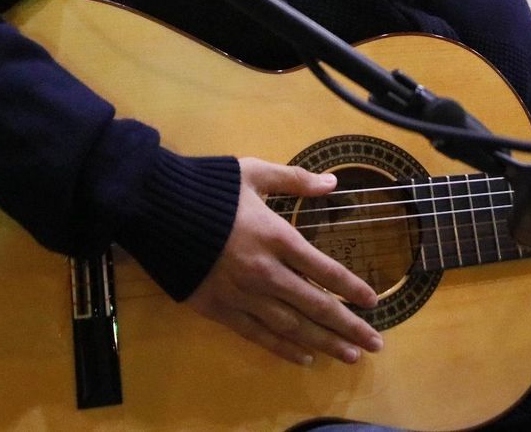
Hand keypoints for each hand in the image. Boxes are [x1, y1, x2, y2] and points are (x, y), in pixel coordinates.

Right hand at [186, 157, 383, 366]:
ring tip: (349, 356)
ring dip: (323, 343)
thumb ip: (296, 180)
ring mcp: (242, 294)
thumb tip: (333, 182)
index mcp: (277, 237)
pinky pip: (257, 334)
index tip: (373, 303)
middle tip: (374, 344)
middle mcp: (265, 271)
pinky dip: (283, 348)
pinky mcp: (219, 309)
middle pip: (315, 305)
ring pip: (291, 326)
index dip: (352, 289)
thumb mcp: (255, 172)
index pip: (325, 270)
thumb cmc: (209, 187)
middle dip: (348, 326)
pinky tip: (304, 357)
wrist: (156, 209)